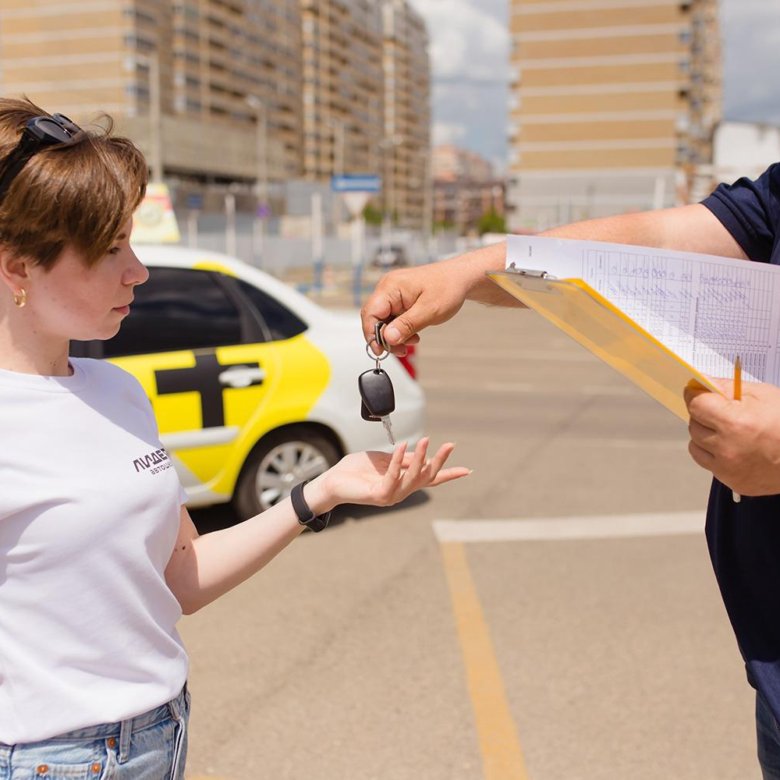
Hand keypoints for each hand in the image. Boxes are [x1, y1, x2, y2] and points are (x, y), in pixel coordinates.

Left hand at [306, 438, 470, 511]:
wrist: (332, 481)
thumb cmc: (356, 470)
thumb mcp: (384, 459)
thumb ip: (401, 459)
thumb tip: (421, 452)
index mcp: (403, 482)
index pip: (431, 480)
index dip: (449, 474)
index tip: (467, 470)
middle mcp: (401, 491)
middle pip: (427, 477)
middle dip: (440, 461)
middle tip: (450, 445)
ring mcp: (392, 496)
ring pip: (413, 477)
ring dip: (420, 457)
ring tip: (424, 440)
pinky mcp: (379, 495)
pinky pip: (393, 476)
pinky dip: (399, 460)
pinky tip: (403, 446)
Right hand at [360, 262, 468, 355]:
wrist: (460, 278)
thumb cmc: (448, 287)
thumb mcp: (429, 310)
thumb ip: (406, 325)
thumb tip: (387, 338)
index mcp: (391, 286)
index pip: (370, 312)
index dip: (371, 334)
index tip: (380, 350)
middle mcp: (388, 289)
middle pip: (374, 318)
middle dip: (384, 337)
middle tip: (399, 350)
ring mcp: (393, 294)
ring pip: (383, 321)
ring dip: (394, 336)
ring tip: (411, 342)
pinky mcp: (399, 300)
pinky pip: (392, 319)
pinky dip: (400, 330)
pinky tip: (412, 334)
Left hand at [685, 379, 779, 495]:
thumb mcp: (764, 395)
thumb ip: (728, 387)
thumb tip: (700, 383)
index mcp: (735, 424)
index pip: (696, 405)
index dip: (696, 395)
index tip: (697, 392)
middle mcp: (727, 448)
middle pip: (694, 424)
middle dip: (704, 415)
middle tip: (721, 411)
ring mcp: (729, 469)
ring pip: (696, 445)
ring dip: (706, 435)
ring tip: (729, 430)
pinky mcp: (733, 483)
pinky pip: (708, 463)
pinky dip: (714, 453)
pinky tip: (733, 447)